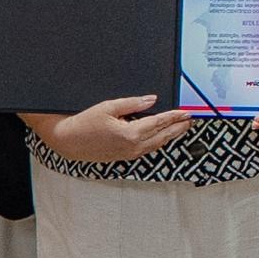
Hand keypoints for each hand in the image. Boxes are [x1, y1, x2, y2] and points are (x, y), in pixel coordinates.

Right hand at [28, 94, 201, 165]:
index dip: (174, 117)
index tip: (185, 112)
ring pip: (156, 145)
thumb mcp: (109, 107)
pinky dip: (157, 142)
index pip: (158, 123)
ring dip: (169, 136)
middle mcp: (133, 147)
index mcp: (130, 134)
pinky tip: (162, 136)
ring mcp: (129, 154)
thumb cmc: (85, 122)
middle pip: (162, 136)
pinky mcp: (125, 157)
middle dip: (177, 128)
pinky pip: (147, 149)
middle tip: (190, 120)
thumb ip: (133, 103)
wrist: (68, 141)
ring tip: (181, 128)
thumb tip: (152, 100)